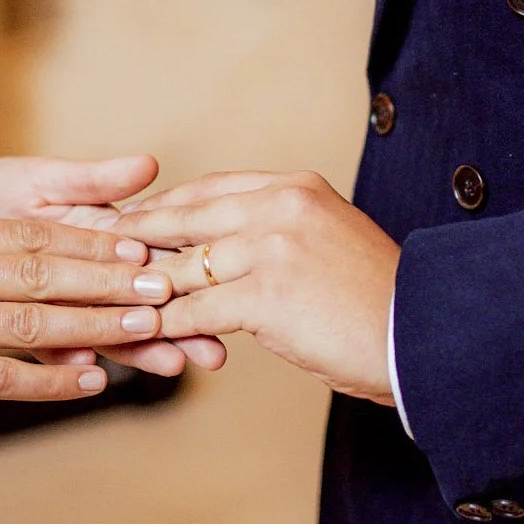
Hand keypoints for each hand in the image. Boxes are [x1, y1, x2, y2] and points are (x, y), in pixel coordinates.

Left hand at [0, 153, 228, 375]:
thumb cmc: (5, 193)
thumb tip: (147, 164)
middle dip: (180, 326)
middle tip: (213, 350)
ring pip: (107, 331)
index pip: (157, 257)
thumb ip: (96, 180)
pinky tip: (90, 369)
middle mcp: (92, 279)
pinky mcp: (29, 331)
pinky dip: (69, 359)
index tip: (219, 287)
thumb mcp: (47, 179)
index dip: (188, 273)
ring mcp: (63, 307)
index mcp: (107, 239)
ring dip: (140, 349)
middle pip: (143, 304)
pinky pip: (49, 349)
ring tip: (171, 364)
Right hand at [0, 217, 176, 414]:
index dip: (91, 242)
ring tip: (146, 329)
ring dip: (97, 327)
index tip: (140, 246)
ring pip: (33, 323)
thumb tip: (27, 256)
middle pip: (43, 272)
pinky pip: (3, 378)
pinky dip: (52, 383)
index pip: (31, 235)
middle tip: (164, 285)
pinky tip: (91, 384)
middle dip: (111, 280)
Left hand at [112, 172, 399, 403]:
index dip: (168, 207)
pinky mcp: (266, 295)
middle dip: (140, 239)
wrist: (424, 337)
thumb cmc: (379, 302)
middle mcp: (282, 205)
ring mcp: (272, 247)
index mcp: (296, 187)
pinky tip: (141, 336)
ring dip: (143, 286)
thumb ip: (285, 231)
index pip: (212, 189)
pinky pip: (196, 310)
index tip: (135, 220)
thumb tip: (236, 242)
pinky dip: (164, 325)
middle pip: (188, 218)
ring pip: (186, 267)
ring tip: (105, 299)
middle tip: (99, 254)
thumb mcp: (332, 240)